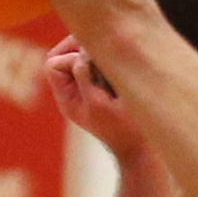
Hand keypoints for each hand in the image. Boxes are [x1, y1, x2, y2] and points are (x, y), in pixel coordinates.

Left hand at [47, 36, 148, 160]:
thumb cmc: (122, 128)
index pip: (53, 64)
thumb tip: (82, 50)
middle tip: (102, 53)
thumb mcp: (98, 102)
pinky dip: (108, 59)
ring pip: (84, 55)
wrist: (144, 147)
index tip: (91, 65)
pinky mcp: (107, 83)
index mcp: (67, 98)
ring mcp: (91, 86)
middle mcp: (76, 90)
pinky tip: (120, 69)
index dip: (70, 57)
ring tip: (113, 66)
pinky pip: (101, 61)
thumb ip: (84, 75)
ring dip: (98, 55)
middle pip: (65, 55)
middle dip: (82, 49)